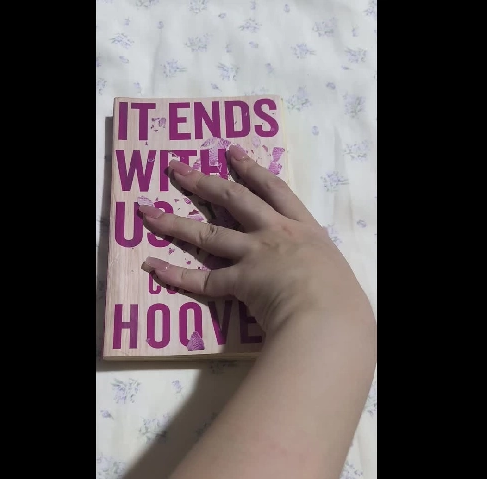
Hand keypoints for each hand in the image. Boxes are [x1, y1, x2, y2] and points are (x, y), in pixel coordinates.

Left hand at [140, 145, 372, 333]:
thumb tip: (313, 274)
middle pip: (233, 199)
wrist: (329, 314)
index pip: (273, 189)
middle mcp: (273, 233)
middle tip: (177, 168)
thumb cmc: (342, 294)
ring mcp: (254, 254)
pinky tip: (154, 266)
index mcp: (301, 227)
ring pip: (208, 233)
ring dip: (175, 221)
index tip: (231, 153)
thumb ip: (316, 264)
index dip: (252, 169)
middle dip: (203, 181)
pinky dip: (177, 275)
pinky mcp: (239, 280)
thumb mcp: (332, 268)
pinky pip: (202, 279)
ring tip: (148, 211)